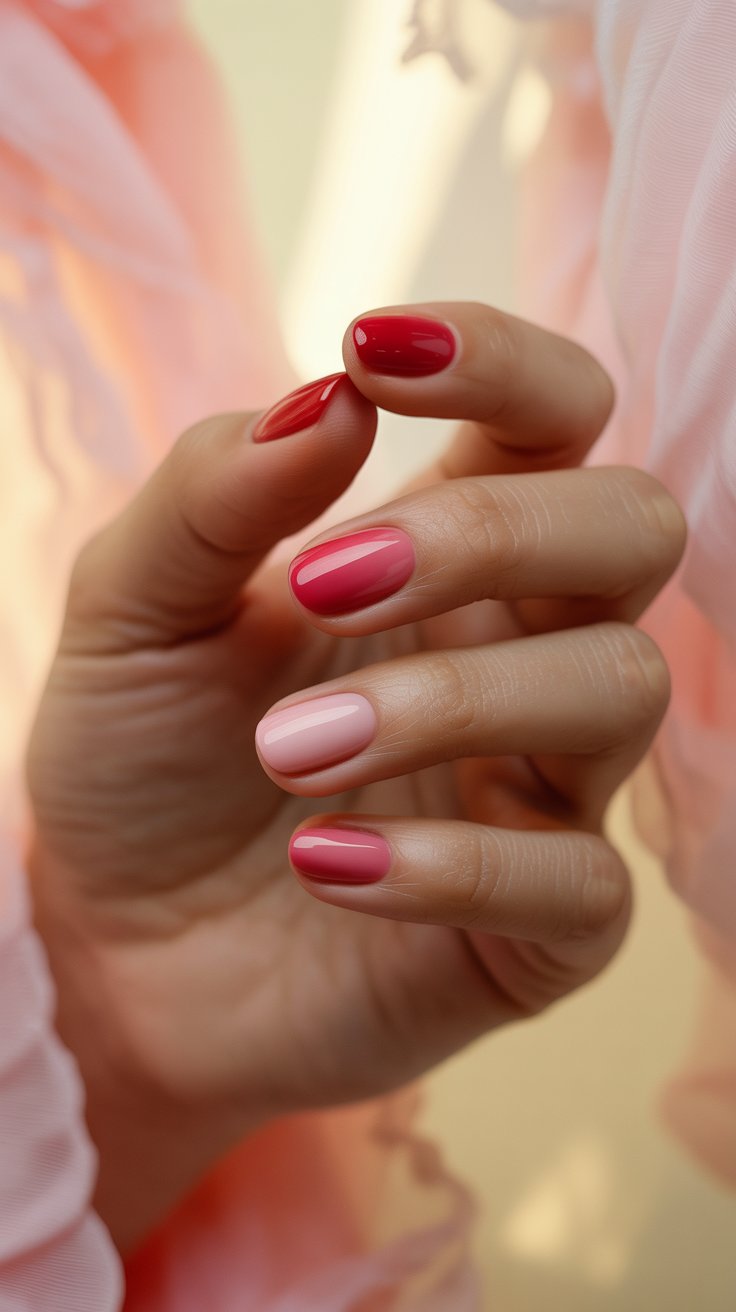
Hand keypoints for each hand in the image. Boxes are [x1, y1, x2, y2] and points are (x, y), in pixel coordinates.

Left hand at [27, 302, 685, 1250]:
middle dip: (493, 534)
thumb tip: (331, 397)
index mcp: (447, 556)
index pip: (555, 415)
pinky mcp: (540, 928)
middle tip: (324, 584)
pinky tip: (323, 866)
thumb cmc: (141, 763)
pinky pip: (577, 884)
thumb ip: (215, 495)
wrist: (115, 950)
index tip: (372, 346)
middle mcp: (523, 652)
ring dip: (449, 700)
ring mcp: (546, 789)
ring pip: (618, 688)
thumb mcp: (133, 612)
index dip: (503, 359)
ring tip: (285, 753)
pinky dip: (447, 868)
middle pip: (632, 527)